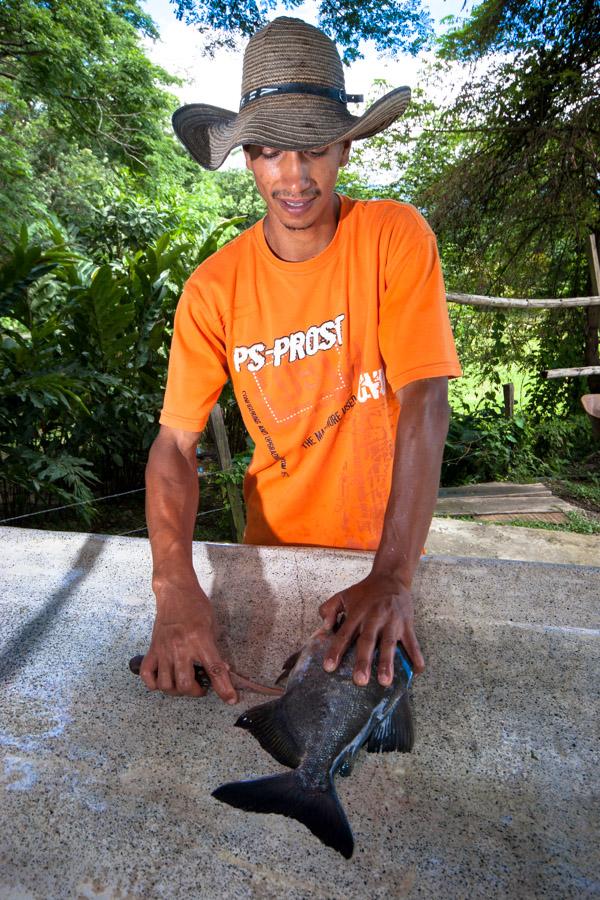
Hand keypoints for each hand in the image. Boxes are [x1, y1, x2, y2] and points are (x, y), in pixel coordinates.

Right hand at [140, 584, 237, 703]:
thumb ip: (215, 649)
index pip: (214, 670)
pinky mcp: (152, 649)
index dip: (224, 688)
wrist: (175, 592)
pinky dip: (154, 684)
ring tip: (184, 683)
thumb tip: (222, 670)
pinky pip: (147, 676)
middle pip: (185, 684)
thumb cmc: (196, 606)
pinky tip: (163, 680)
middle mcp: (181, 647)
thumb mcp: (213, 626)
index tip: (230, 699)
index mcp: (200, 640)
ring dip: (177, 690)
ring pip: (166, 684)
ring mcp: (164, 650)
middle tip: (201, 687)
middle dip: (195, 692)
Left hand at [318, 573, 424, 685]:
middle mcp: (374, 618)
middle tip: (360, 680)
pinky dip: (416, 657)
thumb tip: (324, 627)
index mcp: (357, 614)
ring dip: (387, 663)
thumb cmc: (365, 591)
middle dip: (363, 661)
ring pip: (389, 644)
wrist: (391, 577)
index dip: (336, 650)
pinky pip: (413, 643)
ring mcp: (392, 622)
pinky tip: (417, 672)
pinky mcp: (407, 625)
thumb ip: (328, 609)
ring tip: (385, 681)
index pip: (344, 634)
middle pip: (367, 641)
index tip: (329, 667)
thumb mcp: (343, 595)